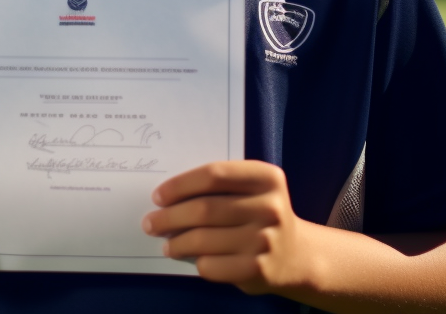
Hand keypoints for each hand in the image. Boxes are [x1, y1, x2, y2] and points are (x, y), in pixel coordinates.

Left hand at [142, 160, 316, 295]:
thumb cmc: (259, 215)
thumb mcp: (250, 190)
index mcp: (266, 178)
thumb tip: (166, 198)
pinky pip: (212, 265)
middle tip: (150, 222)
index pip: (214, 175)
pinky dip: (196, 262)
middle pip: (204, 209)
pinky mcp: (258, 269)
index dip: (180, 185)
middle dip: (169, 217)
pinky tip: (191, 258)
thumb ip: (218, 186)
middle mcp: (269, 207)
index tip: (157, 196)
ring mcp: (265, 240)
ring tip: (166, 243)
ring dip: (176, 242)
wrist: (296, 255)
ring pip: (203, 239)